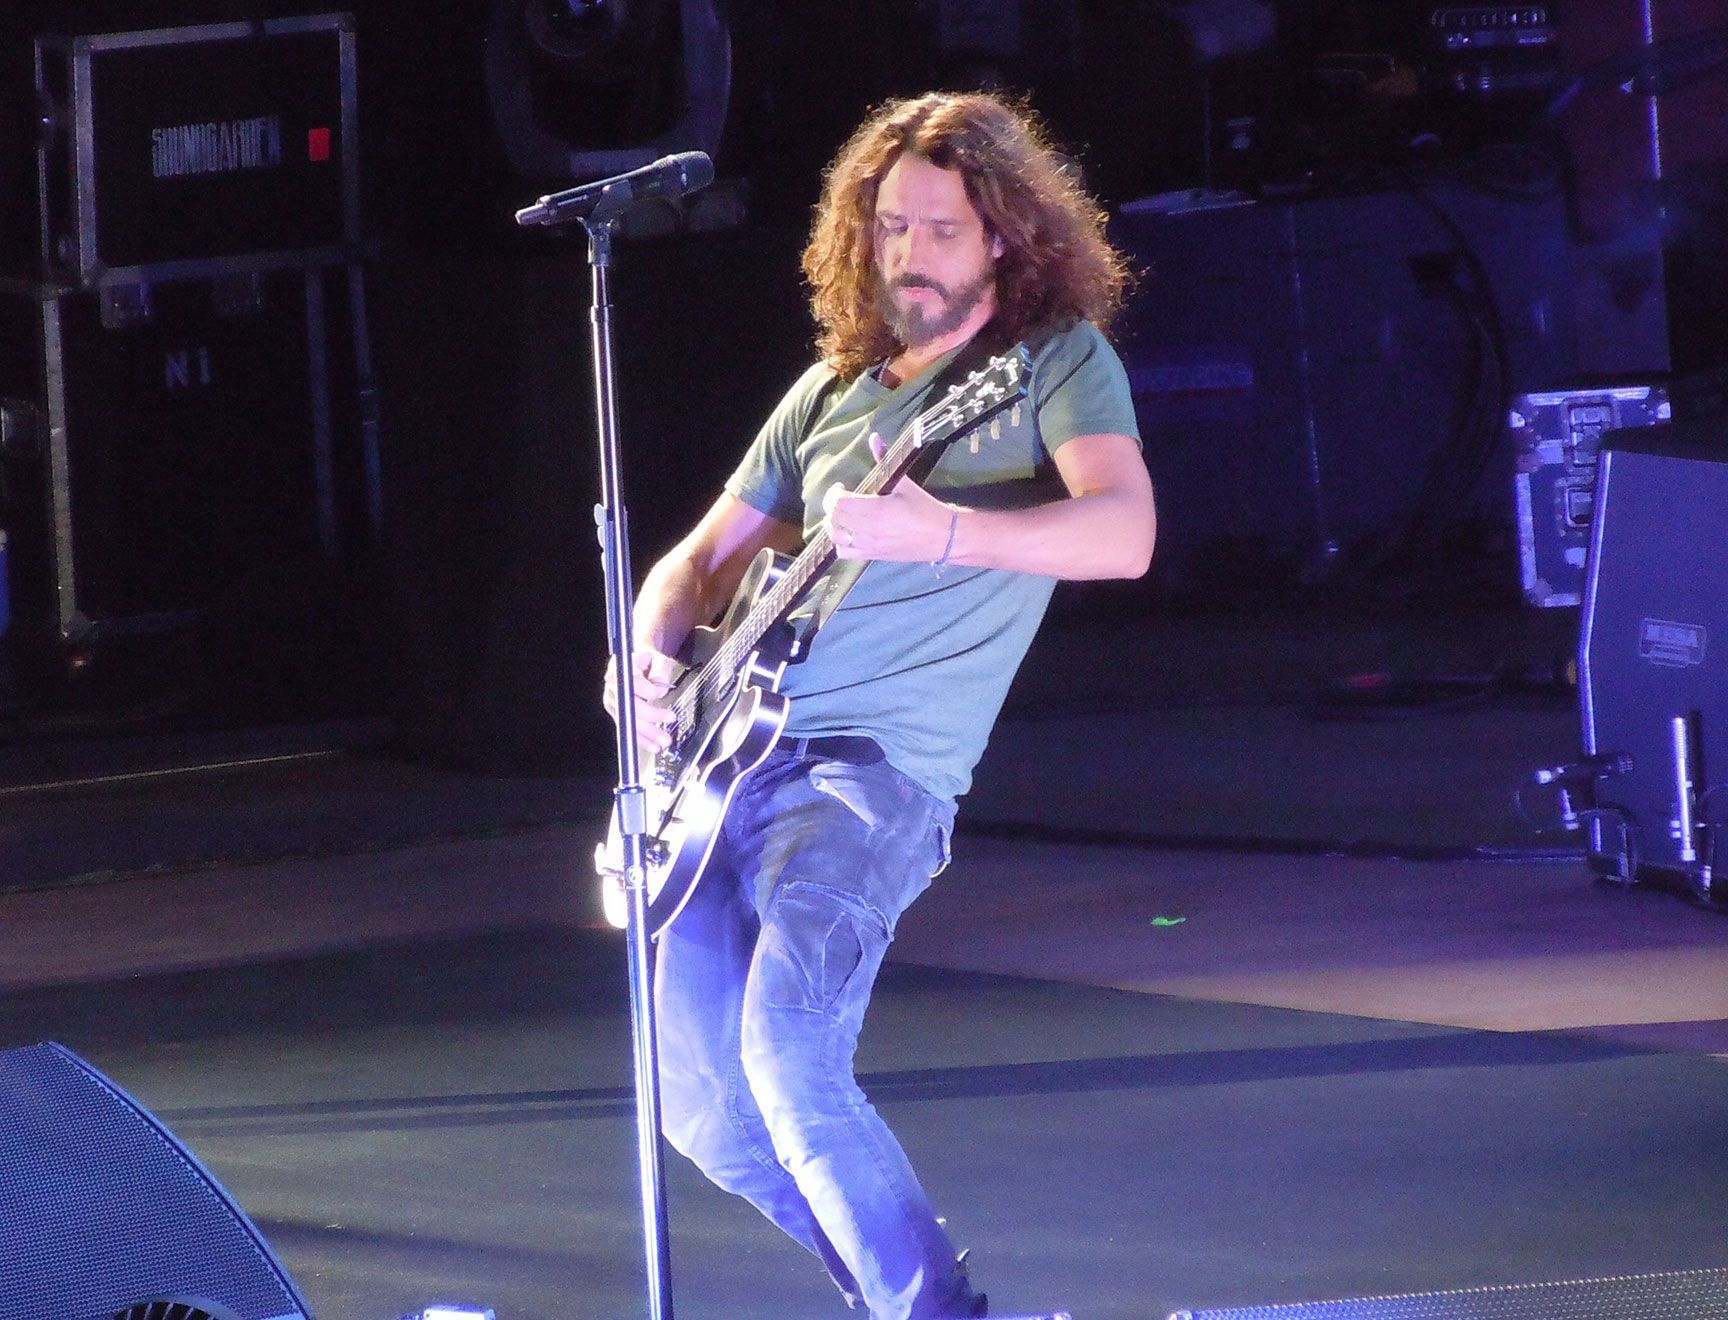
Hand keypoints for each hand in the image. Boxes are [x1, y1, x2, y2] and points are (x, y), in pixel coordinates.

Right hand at [603, 647, 683, 750]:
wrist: (636, 663)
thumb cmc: (647, 660)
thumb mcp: (658, 657)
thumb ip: (661, 669)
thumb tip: (660, 685)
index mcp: (621, 667)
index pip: (632, 682)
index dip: (646, 690)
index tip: (660, 692)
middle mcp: (613, 684)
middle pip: (629, 704)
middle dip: (650, 717)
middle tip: (669, 721)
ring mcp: (612, 699)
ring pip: (627, 720)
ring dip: (645, 734)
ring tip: (661, 743)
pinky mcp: (616, 712)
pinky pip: (627, 728)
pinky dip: (640, 739)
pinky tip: (651, 745)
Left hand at [824, 433, 956, 563]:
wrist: (943, 536)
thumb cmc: (924, 508)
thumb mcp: (904, 482)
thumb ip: (885, 460)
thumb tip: (874, 438)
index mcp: (876, 509)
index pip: (839, 503)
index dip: (834, 494)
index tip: (842, 487)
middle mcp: (870, 530)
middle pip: (834, 519)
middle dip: (833, 506)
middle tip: (842, 499)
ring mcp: (870, 545)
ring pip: (836, 537)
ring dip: (834, 524)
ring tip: (843, 515)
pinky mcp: (873, 556)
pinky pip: (845, 553)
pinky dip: (840, 542)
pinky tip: (849, 532)